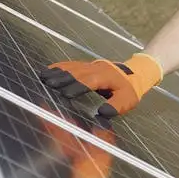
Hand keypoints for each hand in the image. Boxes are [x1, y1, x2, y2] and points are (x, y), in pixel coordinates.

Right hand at [39, 54, 162, 118]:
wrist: (135, 72)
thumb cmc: (129, 90)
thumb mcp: (127, 100)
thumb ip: (116, 106)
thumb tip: (102, 113)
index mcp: (106, 77)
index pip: (90, 81)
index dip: (78, 87)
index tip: (65, 94)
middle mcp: (96, 69)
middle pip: (77, 72)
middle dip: (62, 78)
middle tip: (48, 84)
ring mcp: (90, 65)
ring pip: (72, 67)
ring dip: (57, 72)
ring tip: (43, 77)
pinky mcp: (86, 65)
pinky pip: (71, 64)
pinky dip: (59, 67)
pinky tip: (48, 70)